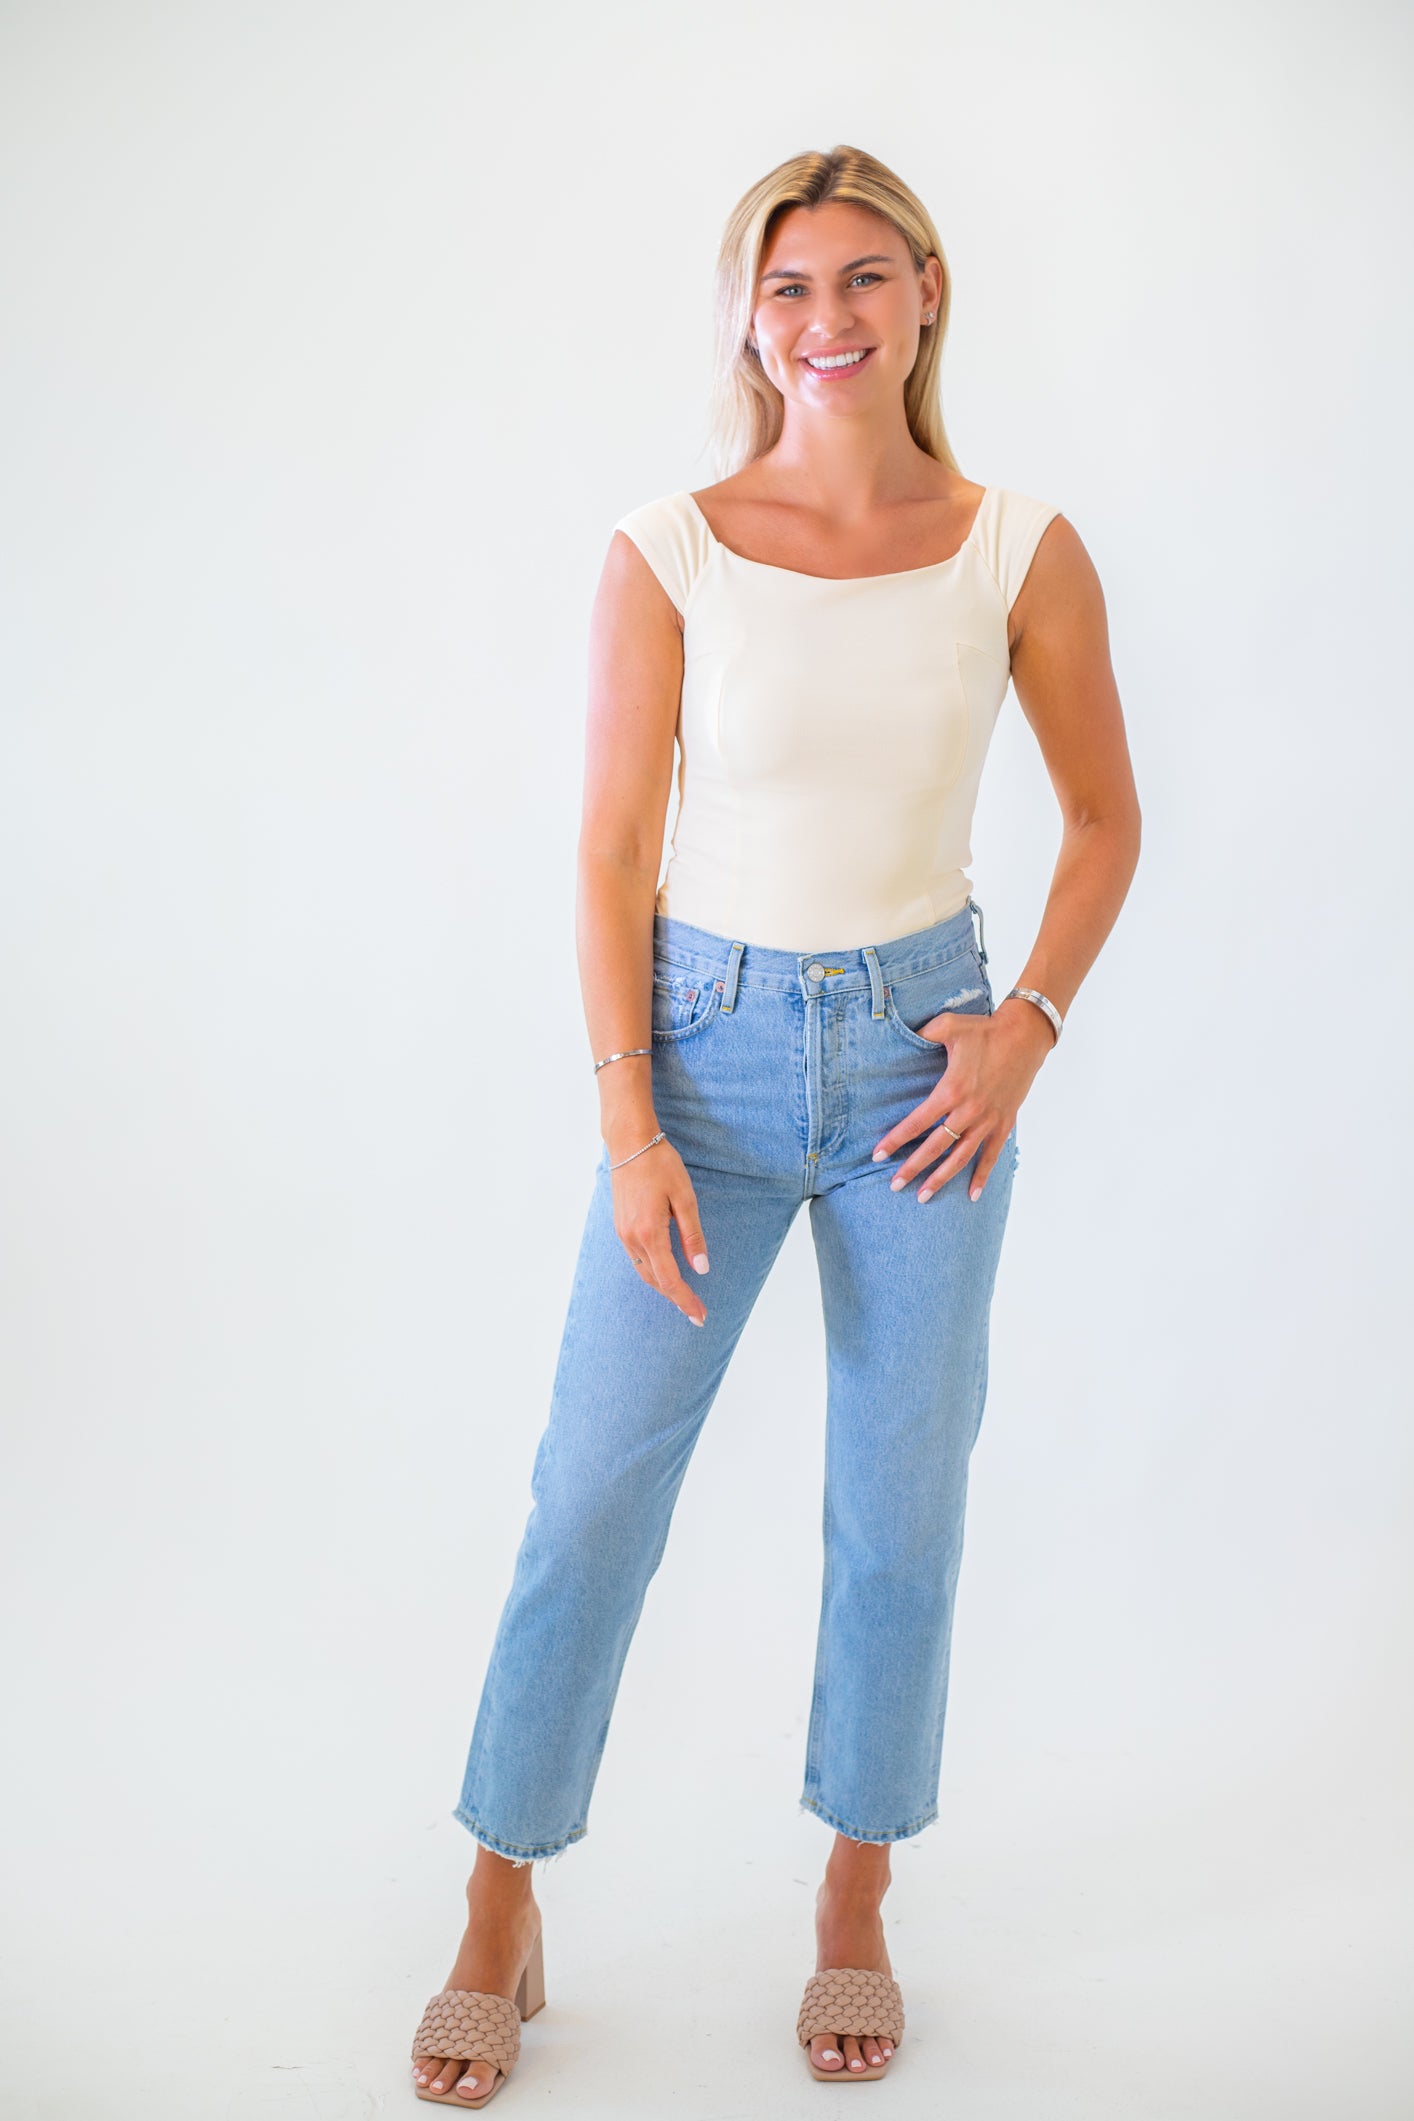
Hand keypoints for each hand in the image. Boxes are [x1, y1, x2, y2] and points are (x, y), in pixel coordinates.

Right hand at [608, 1132, 710, 1324]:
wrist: (629, 1144)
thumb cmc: (660, 1165)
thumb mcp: (685, 1198)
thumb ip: (692, 1235)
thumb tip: (701, 1268)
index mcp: (650, 1233)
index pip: (670, 1279)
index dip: (685, 1300)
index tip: (700, 1316)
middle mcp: (632, 1238)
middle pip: (655, 1281)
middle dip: (676, 1299)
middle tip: (697, 1313)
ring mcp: (623, 1233)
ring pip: (644, 1272)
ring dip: (663, 1287)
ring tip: (683, 1297)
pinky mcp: (621, 1226)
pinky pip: (637, 1259)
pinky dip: (652, 1272)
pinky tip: (664, 1273)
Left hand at [872, 997, 1053, 1201]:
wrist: (1025, 1036)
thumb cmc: (985, 1030)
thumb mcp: (948, 1025)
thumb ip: (922, 1034)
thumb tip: (899, 1036)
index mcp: (951, 1089)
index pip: (917, 1122)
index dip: (896, 1140)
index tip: (877, 1154)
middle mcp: (969, 1110)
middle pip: (935, 1147)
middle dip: (913, 1168)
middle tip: (894, 1185)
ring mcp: (988, 1120)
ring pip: (961, 1157)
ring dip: (941, 1178)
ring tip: (923, 1196)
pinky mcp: (1004, 1123)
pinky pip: (992, 1155)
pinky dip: (982, 1176)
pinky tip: (971, 1195)